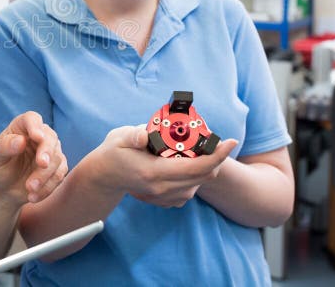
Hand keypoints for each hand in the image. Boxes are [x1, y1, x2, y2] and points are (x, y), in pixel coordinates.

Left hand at [0, 111, 67, 205]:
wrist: (3, 191)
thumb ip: (4, 147)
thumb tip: (21, 141)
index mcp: (21, 127)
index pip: (31, 119)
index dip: (35, 126)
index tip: (37, 137)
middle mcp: (38, 136)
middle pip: (50, 138)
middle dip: (47, 152)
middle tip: (41, 164)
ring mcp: (50, 152)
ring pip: (57, 158)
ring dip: (44, 175)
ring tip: (30, 188)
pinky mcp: (57, 168)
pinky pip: (59, 175)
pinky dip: (48, 187)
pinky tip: (33, 196)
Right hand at [89, 125, 236, 207]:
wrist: (103, 176)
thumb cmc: (113, 151)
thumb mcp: (119, 137)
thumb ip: (134, 135)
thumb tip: (144, 135)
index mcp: (153, 172)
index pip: (196, 167)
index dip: (217, 155)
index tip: (230, 141)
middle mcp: (161, 189)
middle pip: (203, 177)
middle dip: (216, 158)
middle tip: (218, 141)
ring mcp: (163, 197)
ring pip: (198, 185)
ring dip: (206, 168)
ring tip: (203, 150)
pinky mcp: (164, 200)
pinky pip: (189, 190)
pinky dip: (195, 177)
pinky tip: (188, 164)